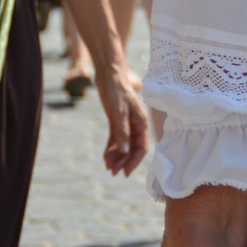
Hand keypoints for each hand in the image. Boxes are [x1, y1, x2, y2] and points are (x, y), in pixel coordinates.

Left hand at [93, 60, 150, 176]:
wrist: (108, 74)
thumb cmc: (116, 91)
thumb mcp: (118, 114)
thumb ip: (121, 133)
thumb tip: (124, 152)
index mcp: (141, 123)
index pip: (141, 147)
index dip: (134, 161)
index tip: (125, 172)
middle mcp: (135, 125)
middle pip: (131, 148)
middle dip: (123, 161)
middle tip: (113, 172)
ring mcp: (126, 123)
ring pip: (123, 144)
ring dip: (116, 156)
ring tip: (108, 167)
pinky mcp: (116, 120)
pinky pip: (115, 138)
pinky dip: (111, 147)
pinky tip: (105, 156)